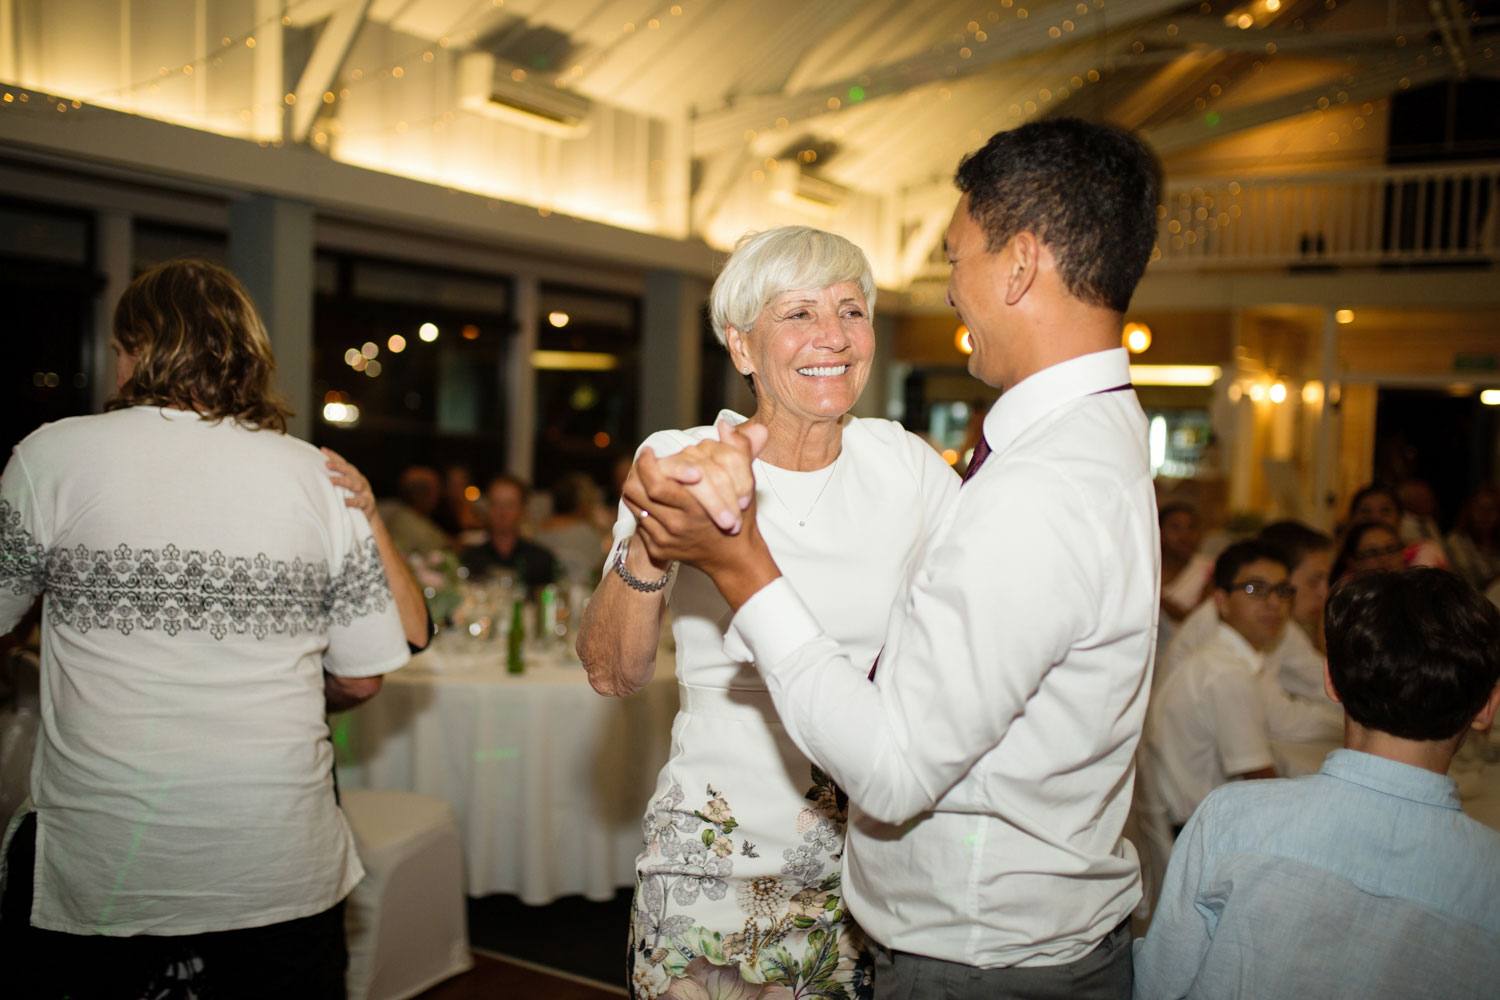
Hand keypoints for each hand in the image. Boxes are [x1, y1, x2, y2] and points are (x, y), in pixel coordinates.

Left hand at [322, 447, 375, 521]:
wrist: (368, 519)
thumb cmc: (351, 501)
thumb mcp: (343, 489)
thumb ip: (334, 481)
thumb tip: (313, 474)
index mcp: (354, 475)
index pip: (343, 463)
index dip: (334, 456)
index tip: (322, 450)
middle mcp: (360, 480)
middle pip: (350, 471)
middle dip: (338, 466)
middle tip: (327, 464)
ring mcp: (365, 491)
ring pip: (356, 484)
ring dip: (343, 481)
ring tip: (331, 480)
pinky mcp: (368, 503)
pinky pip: (360, 501)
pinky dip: (352, 501)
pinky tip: (344, 501)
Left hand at [623, 425, 761, 569]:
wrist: (734, 558)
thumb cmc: (740, 516)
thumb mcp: (747, 483)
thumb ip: (739, 450)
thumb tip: (725, 424)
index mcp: (696, 509)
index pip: (656, 484)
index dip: (647, 464)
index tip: (649, 450)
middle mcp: (677, 525)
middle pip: (639, 493)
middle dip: (636, 471)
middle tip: (643, 459)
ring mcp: (666, 538)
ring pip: (635, 505)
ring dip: (636, 485)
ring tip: (642, 473)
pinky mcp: (659, 548)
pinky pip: (639, 521)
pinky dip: (641, 504)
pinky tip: (648, 494)